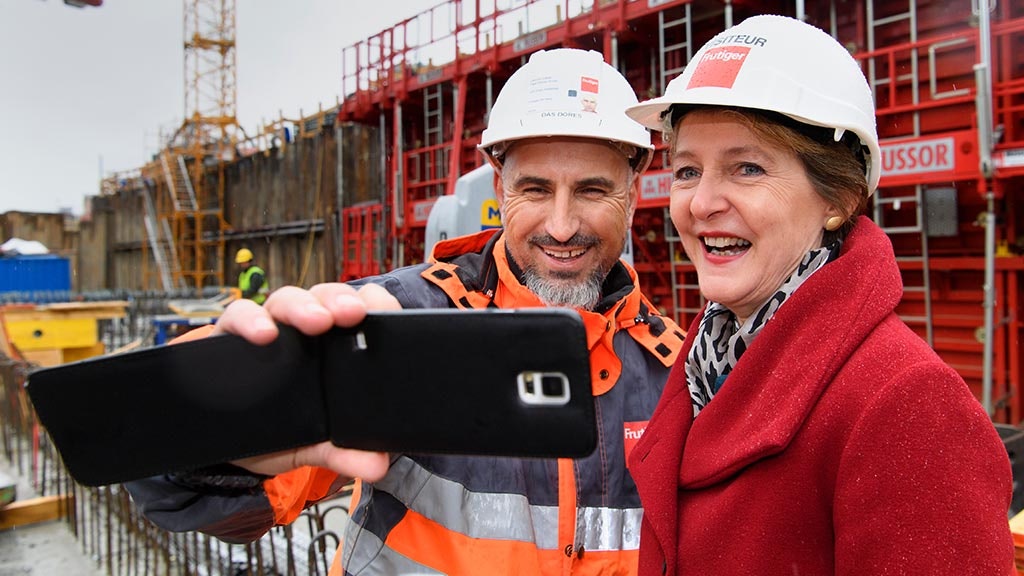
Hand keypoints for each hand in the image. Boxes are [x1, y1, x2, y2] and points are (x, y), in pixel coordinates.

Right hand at [214, 282, 400, 480]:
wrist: (227, 446)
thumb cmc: (280, 432)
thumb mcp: (314, 445)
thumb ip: (345, 453)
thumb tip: (377, 465)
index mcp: (335, 347)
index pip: (360, 310)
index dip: (375, 303)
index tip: (389, 312)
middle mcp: (303, 331)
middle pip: (325, 298)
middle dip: (339, 301)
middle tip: (352, 314)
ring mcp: (269, 328)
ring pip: (286, 300)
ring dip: (302, 307)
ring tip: (315, 321)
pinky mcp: (230, 335)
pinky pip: (238, 316)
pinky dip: (250, 321)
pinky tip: (263, 334)